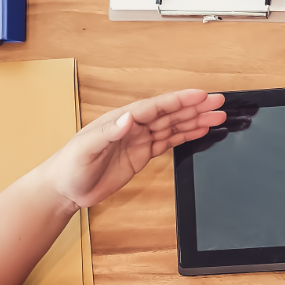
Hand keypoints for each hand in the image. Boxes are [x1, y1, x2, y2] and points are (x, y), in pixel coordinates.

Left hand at [39, 89, 226, 209]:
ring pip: (173, 126)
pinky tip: (200, 131)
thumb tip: (129, 118)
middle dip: (195, 107)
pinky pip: (168, 142)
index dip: (179, 100)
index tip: (200, 95)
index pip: (157, 106)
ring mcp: (139, 140)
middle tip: (219, 102)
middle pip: (170, 113)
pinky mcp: (141, 155)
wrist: (65, 189)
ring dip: (195, 120)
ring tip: (217, 116)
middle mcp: (134, 126)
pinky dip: (185, 136)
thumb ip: (109, 132)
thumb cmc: (71, 166)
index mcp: (122, 120)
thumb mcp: (86, 148)